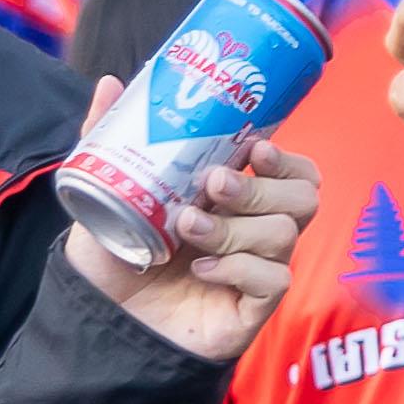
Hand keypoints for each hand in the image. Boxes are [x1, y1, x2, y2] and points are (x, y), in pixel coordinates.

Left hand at [59, 97, 319, 365]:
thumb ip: (111, 140)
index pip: (294, 170)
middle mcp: (255, 230)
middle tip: (212, 185)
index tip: (253, 148)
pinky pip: (275, 281)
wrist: (100, 320)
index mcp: (237, 199)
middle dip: (261, 186)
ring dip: (236, 226)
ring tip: (188, 227)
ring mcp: (259, 270)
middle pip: (304, 197)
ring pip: (286, 234)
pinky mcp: (253, 308)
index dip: (286, 157)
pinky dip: (240, 268)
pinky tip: (202, 270)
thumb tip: (110, 83)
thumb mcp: (109, 192)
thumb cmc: (115, 255)